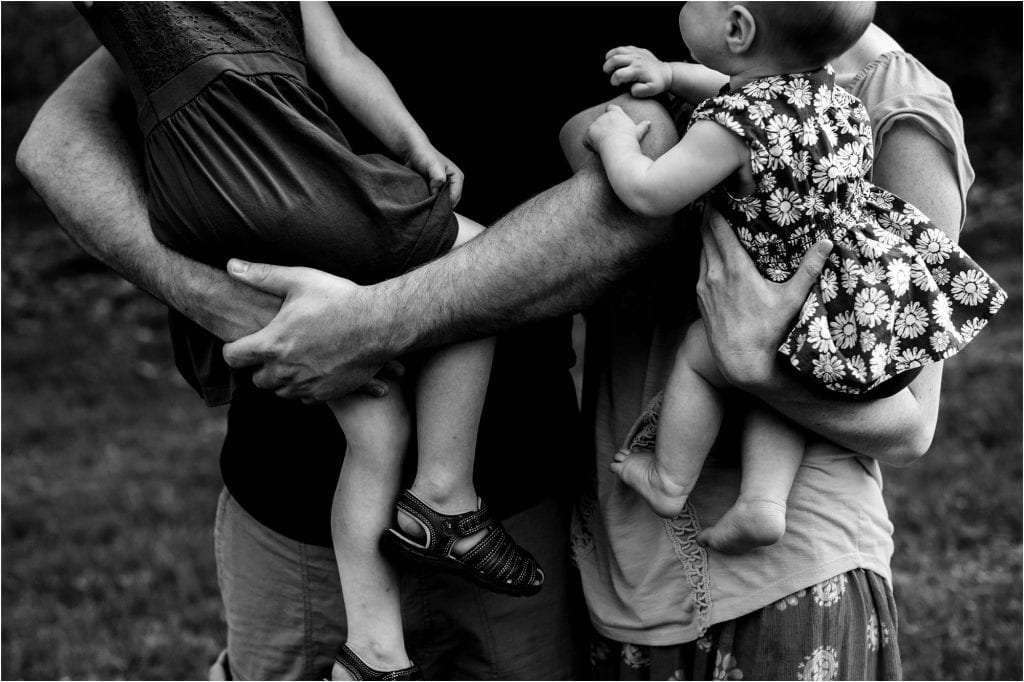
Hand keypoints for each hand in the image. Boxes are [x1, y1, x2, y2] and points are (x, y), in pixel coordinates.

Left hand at [221, 260, 401, 401]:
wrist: (379, 324)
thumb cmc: (339, 300)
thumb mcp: (300, 281)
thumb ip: (262, 276)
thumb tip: (231, 266)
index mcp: (272, 344)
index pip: (232, 357)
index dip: (234, 349)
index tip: (244, 342)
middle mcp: (285, 370)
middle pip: (256, 379)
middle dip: (261, 365)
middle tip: (277, 347)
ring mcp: (305, 385)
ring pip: (279, 391)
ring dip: (282, 378)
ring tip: (297, 357)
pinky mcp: (326, 394)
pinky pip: (303, 398)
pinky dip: (304, 387)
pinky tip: (315, 368)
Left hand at [405, 142, 464, 205]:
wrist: (412, 151)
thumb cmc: (424, 154)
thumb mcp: (433, 166)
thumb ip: (438, 180)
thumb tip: (435, 194)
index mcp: (457, 177)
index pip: (454, 197)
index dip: (444, 202)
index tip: (432, 204)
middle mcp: (452, 184)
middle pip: (449, 202)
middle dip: (439, 204)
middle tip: (428, 206)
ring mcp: (443, 188)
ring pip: (441, 202)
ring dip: (433, 204)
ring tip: (425, 204)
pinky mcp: (434, 190)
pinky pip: (433, 201)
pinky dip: (429, 203)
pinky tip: (422, 202)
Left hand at [584, 103, 650, 150]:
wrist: (620, 147)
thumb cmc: (631, 140)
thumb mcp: (638, 132)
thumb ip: (642, 126)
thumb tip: (649, 123)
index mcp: (617, 114)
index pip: (611, 108)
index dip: (610, 114)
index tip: (611, 123)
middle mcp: (605, 116)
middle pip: (601, 121)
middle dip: (603, 130)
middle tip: (611, 141)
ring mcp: (596, 124)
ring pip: (593, 131)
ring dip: (596, 138)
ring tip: (605, 146)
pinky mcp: (589, 133)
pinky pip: (586, 140)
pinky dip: (589, 145)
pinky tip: (597, 150)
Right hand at [603, 46, 671, 97]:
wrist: (665, 72)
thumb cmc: (657, 82)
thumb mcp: (651, 90)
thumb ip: (640, 91)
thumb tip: (631, 88)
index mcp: (637, 70)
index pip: (618, 74)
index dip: (613, 81)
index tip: (616, 84)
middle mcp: (635, 59)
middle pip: (614, 60)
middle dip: (607, 68)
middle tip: (608, 73)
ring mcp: (636, 53)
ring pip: (617, 51)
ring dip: (609, 58)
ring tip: (610, 66)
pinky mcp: (636, 49)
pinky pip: (622, 48)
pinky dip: (615, 53)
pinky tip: (614, 59)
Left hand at [697, 207, 831, 391]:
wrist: (740, 362)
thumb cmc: (767, 332)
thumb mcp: (792, 299)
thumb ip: (808, 269)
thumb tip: (828, 243)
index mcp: (733, 268)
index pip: (717, 228)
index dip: (715, 208)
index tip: (717, 191)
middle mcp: (713, 273)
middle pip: (705, 235)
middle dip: (709, 216)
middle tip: (715, 198)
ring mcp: (703, 287)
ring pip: (700, 251)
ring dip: (706, 236)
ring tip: (714, 221)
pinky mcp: (700, 299)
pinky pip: (699, 269)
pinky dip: (705, 256)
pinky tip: (713, 255)